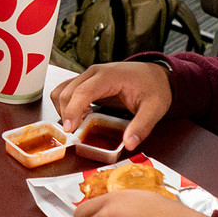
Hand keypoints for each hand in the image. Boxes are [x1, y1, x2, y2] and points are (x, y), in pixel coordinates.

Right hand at [52, 60, 173, 150]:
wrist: (155, 75)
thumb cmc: (154, 88)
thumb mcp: (155, 109)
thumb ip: (142, 126)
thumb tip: (129, 143)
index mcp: (108, 76)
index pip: (82, 91)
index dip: (72, 110)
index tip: (69, 129)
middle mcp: (93, 73)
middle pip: (67, 92)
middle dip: (66, 114)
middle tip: (76, 134)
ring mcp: (88, 76)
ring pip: (62, 90)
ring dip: (63, 109)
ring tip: (78, 125)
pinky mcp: (86, 82)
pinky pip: (66, 91)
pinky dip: (66, 105)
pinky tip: (80, 117)